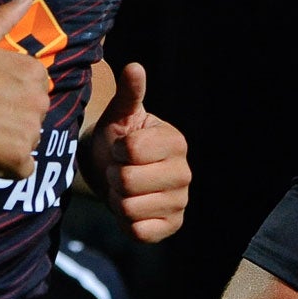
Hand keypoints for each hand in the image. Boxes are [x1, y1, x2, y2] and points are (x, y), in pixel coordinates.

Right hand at [0, 0, 51, 177]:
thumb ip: (4, 16)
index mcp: (33, 72)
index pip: (36, 90)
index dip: (11, 95)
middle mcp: (38, 101)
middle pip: (34, 117)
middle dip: (13, 119)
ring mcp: (29, 131)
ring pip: (28, 142)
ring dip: (9, 143)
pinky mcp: (16, 158)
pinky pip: (22, 169)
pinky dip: (6, 166)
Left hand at [80, 63, 188, 241]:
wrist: (113, 171)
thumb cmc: (117, 138)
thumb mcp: (120, 115)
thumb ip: (130, 93)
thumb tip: (134, 67)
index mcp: (176, 141)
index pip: (131, 150)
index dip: (116, 149)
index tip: (121, 147)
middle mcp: (184, 173)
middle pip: (127, 180)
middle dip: (113, 175)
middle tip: (119, 169)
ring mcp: (180, 202)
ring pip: (129, 207)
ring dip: (116, 198)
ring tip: (123, 187)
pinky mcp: (171, 227)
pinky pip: (139, 231)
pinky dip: (126, 221)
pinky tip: (131, 207)